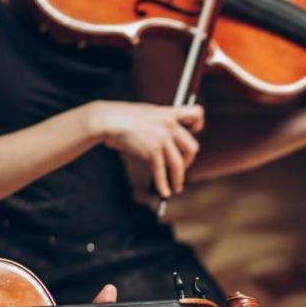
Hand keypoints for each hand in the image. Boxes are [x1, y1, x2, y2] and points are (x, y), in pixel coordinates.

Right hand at [87, 100, 204, 197]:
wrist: (108, 120)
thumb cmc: (122, 117)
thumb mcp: (146, 114)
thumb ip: (160, 123)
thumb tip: (167, 140)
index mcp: (169, 113)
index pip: (197, 113)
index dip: (198, 125)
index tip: (192, 133)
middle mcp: (169, 124)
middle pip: (192, 147)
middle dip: (188, 162)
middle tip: (180, 169)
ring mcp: (162, 138)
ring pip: (179, 164)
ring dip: (178, 179)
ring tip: (176, 188)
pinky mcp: (152, 150)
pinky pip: (162, 172)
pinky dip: (163, 185)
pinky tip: (164, 193)